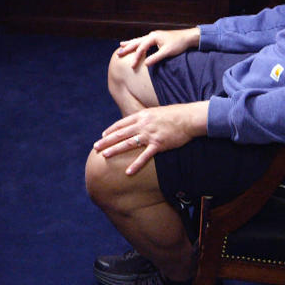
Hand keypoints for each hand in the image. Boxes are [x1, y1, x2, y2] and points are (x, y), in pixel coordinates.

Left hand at [93, 102, 207, 175]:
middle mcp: (143, 125)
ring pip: (128, 144)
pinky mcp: (159, 144)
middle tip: (95, 147)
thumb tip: (138, 123)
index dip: (111, 130)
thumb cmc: (175, 115)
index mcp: (142, 116)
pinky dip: (136, 165)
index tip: (102, 136)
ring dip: (115, 150)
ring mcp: (150, 135)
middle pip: (120, 134)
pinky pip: (144, 156)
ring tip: (104, 156)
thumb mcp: (156, 112)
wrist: (189, 118)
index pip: (121, 123)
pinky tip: (128, 172)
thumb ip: (146, 118)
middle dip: (107, 141)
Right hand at [115, 27, 199, 68]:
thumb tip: (145, 64)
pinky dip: (137, 43)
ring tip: (121, 45)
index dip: (136, 57)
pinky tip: (134, 43)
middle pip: (137, 42)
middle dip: (127, 48)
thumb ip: (156, 58)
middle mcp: (152, 35)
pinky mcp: (156, 38)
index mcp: (153, 37)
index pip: (141, 48)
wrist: (188, 37)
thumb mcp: (167, 52)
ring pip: (139, 40)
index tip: (132, 66)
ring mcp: (154, 36)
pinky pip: (143, 41)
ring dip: (130, 44)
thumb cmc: (179, 44)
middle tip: (118, 54)